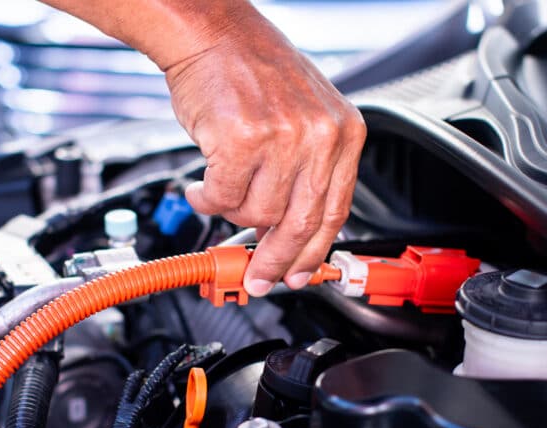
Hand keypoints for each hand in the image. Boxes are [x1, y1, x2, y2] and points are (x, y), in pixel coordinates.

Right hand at [164, 11, 365, 295]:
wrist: (212, 31)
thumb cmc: (253, 70)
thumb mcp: (305, 116)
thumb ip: (307, 171)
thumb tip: (290, 233)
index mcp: (344, 132)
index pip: (336, 212)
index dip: (314, 252)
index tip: (300, 275)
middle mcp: (321, 135)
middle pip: (301, 223)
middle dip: (275, 259)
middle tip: (257, 276)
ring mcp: (283, 137)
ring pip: (257, 213)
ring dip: (231, 212)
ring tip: (219, 193)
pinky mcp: (242, 139)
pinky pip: (223, 196)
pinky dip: (207, 199)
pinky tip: (202, 186)